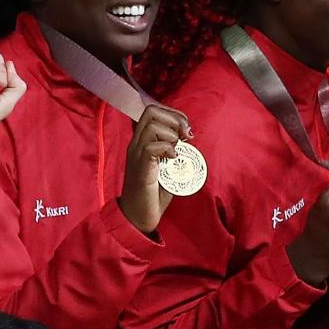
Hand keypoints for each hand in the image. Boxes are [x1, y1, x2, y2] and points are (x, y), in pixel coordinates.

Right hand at [117, 104, 193, 233]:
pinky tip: (172, 159)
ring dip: (171, 134)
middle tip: (186, 136)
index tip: (186, 130)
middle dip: (174, 118)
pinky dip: (167, 149)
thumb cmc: (152, 196)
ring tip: (177, 150)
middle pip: (151, 111)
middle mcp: (136, 144)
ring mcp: (135, 154)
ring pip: (152, 126)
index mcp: (141, 142)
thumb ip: (176, 155)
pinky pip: (152, 147)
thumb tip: (192, 144)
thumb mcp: (168, 170)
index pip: (153, 111)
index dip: (173, 114)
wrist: (137, 217)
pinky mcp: (140, 167)